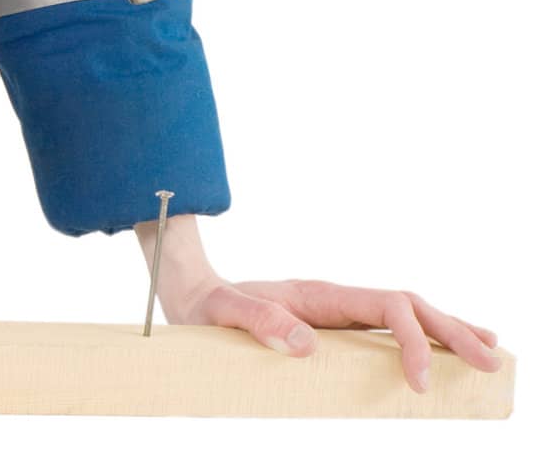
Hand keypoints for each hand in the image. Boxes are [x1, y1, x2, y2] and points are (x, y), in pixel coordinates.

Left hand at [141, 216, 503, 392]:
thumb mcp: (221, 313)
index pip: (386, 306)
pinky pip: (386, 328)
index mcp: (318, 294)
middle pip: (408, 304)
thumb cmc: (203, 307)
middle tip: (491, 363)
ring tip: (488, 351)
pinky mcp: (332, 328)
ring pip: (405, 313)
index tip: (420, 383)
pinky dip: (421, 337)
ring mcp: (336, 312)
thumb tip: (305, 343)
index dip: (412, 340)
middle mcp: (334, 299)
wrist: (186, 293)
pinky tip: (444, 352)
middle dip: (451, 331)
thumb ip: (257, 319)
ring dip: (446, 330)